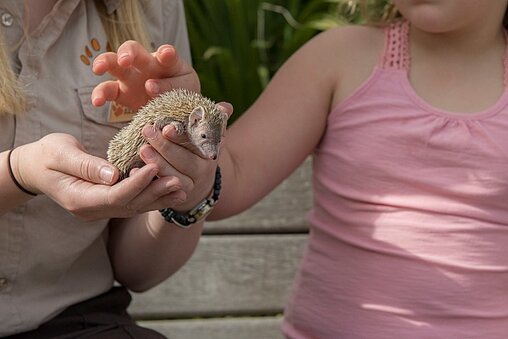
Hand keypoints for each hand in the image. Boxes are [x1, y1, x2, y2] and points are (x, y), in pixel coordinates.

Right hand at [11, 133, 185, 220]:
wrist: (36, 168)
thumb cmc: (46, 156)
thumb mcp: (61, 154)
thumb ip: (86, 165)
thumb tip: (112, 175)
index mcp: (79, 200)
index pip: (114, 196)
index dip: (135, 183)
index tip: (153, 167)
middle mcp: (93, 210)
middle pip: (129, 205)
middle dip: (154, 192)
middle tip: (178, 181)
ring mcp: (101, 210)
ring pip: (134, 207)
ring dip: (159, 197)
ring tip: (181, 188)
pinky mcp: (108, 203)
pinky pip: (133, 202)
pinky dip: (152, 196)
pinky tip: (170, 190)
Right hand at [91, 41, 199, 110]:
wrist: (176, 107)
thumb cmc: (182, 90)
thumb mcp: (185, 88)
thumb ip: (172, 86)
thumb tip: (149, 87)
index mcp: (165, 62)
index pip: (166, 54)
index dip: (166, 53)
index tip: (167, 54)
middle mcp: (145, 65)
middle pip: (132, 50)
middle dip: (127, 52)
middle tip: (125, 60)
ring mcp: (131, 78)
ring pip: (114, 64)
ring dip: (104, 63)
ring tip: (98, 69)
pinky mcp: (122, 94)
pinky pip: (108, 91)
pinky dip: (100, 95)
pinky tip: (96, 101)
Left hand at [137, 103, 232, 211]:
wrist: (197, 181)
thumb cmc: (195, 148)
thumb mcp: (205, 133)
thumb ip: (211, 119)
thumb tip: (226, 107)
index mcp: (210, 151)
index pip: (197, 142)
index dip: (181, 136)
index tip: (167, 128)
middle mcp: (203, 170)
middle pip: (185, 161)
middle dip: (165, 147)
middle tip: (147, 131)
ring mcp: (190, 185)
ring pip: (175, 177)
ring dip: (158, 164)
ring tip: (142, 149)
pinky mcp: (176, 197)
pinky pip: (163, 192)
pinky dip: (149, 182)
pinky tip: (134, 171)